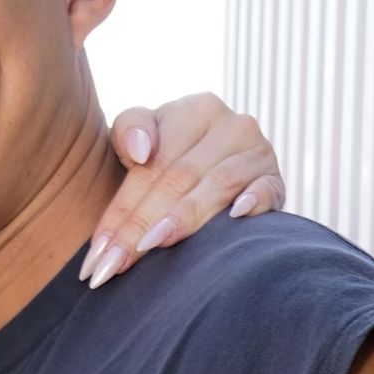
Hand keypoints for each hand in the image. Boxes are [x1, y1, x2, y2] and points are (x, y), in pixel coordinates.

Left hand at [80, 92, 284, 288]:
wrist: (209, 161)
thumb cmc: (163, 153)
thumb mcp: (137, 135)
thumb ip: (129, 130)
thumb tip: (142, 153)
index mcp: (193, 110)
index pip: (150, 167)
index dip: (121, 210)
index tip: (97, 252)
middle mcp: (230, 125)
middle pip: (177, 181)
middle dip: (140, 226)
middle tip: (114, 263)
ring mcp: (258, 152)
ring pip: (215, 187)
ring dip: (184, 219)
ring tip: (151, 245)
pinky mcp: (276, 179)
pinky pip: (267, 190)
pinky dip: (253, 202)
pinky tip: (235, 218)